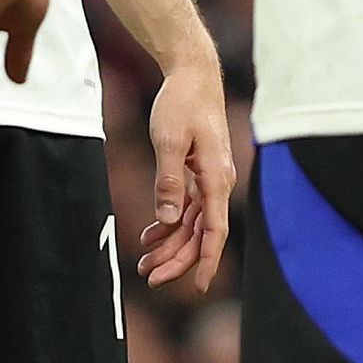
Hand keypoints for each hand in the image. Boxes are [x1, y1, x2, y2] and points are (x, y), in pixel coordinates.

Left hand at [138, 57, 237, 293]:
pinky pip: (187, 207)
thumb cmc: (182, 102)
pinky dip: (170, 223)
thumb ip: (169, 180)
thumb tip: (170, 219)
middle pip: (201, 234)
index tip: (199, 287)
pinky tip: (151, 236)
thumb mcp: (169, 139)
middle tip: (151, 279)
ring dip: (171, 245)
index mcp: (216, 178)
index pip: (215, 231)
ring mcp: (209, 179)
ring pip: (193, 224)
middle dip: (178, 260)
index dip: (207, 261)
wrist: (192, 74)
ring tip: (145, 265)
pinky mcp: (198, 172)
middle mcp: (218, 183)